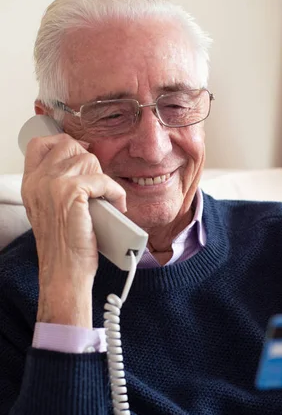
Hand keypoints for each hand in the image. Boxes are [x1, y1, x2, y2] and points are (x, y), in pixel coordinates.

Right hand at [22, 133, 125, 325]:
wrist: (65, 271)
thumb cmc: (64, 246)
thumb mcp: (51, 211)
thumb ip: (58, 187)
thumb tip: (83, 166)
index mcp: (31, 184)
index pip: (40, 145)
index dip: (63, 143)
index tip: (81, 153)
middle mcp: (38, 181)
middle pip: (68, 146)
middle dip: (89, 162)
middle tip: (98, 185)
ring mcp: (52, 184)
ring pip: (88, 160)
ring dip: (104, 179)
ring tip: (107, 200)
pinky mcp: (71, 192)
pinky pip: (103, 179)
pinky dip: (116, 192)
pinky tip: (117, 205)